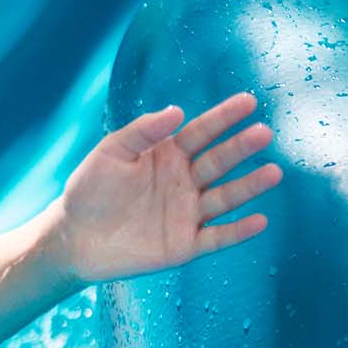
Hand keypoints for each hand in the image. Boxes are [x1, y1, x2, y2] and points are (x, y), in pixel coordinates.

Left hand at [51, 91, 282, 284]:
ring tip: (273, 173)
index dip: (223, 118)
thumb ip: (141, 131)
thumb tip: (176, 110)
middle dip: (240, 148)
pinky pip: (217, 237)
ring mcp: (188, 213)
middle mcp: (184, 182)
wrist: (74, 238)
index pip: (201, 133)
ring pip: (225, 198)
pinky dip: (238, 231)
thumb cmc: (89, 190)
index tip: (247, 102)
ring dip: (249, 186)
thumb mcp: (110, 153)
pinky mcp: (186, 245)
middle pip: (218, 162)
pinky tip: (259, 220)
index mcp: (167, 156)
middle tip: (263, 134)